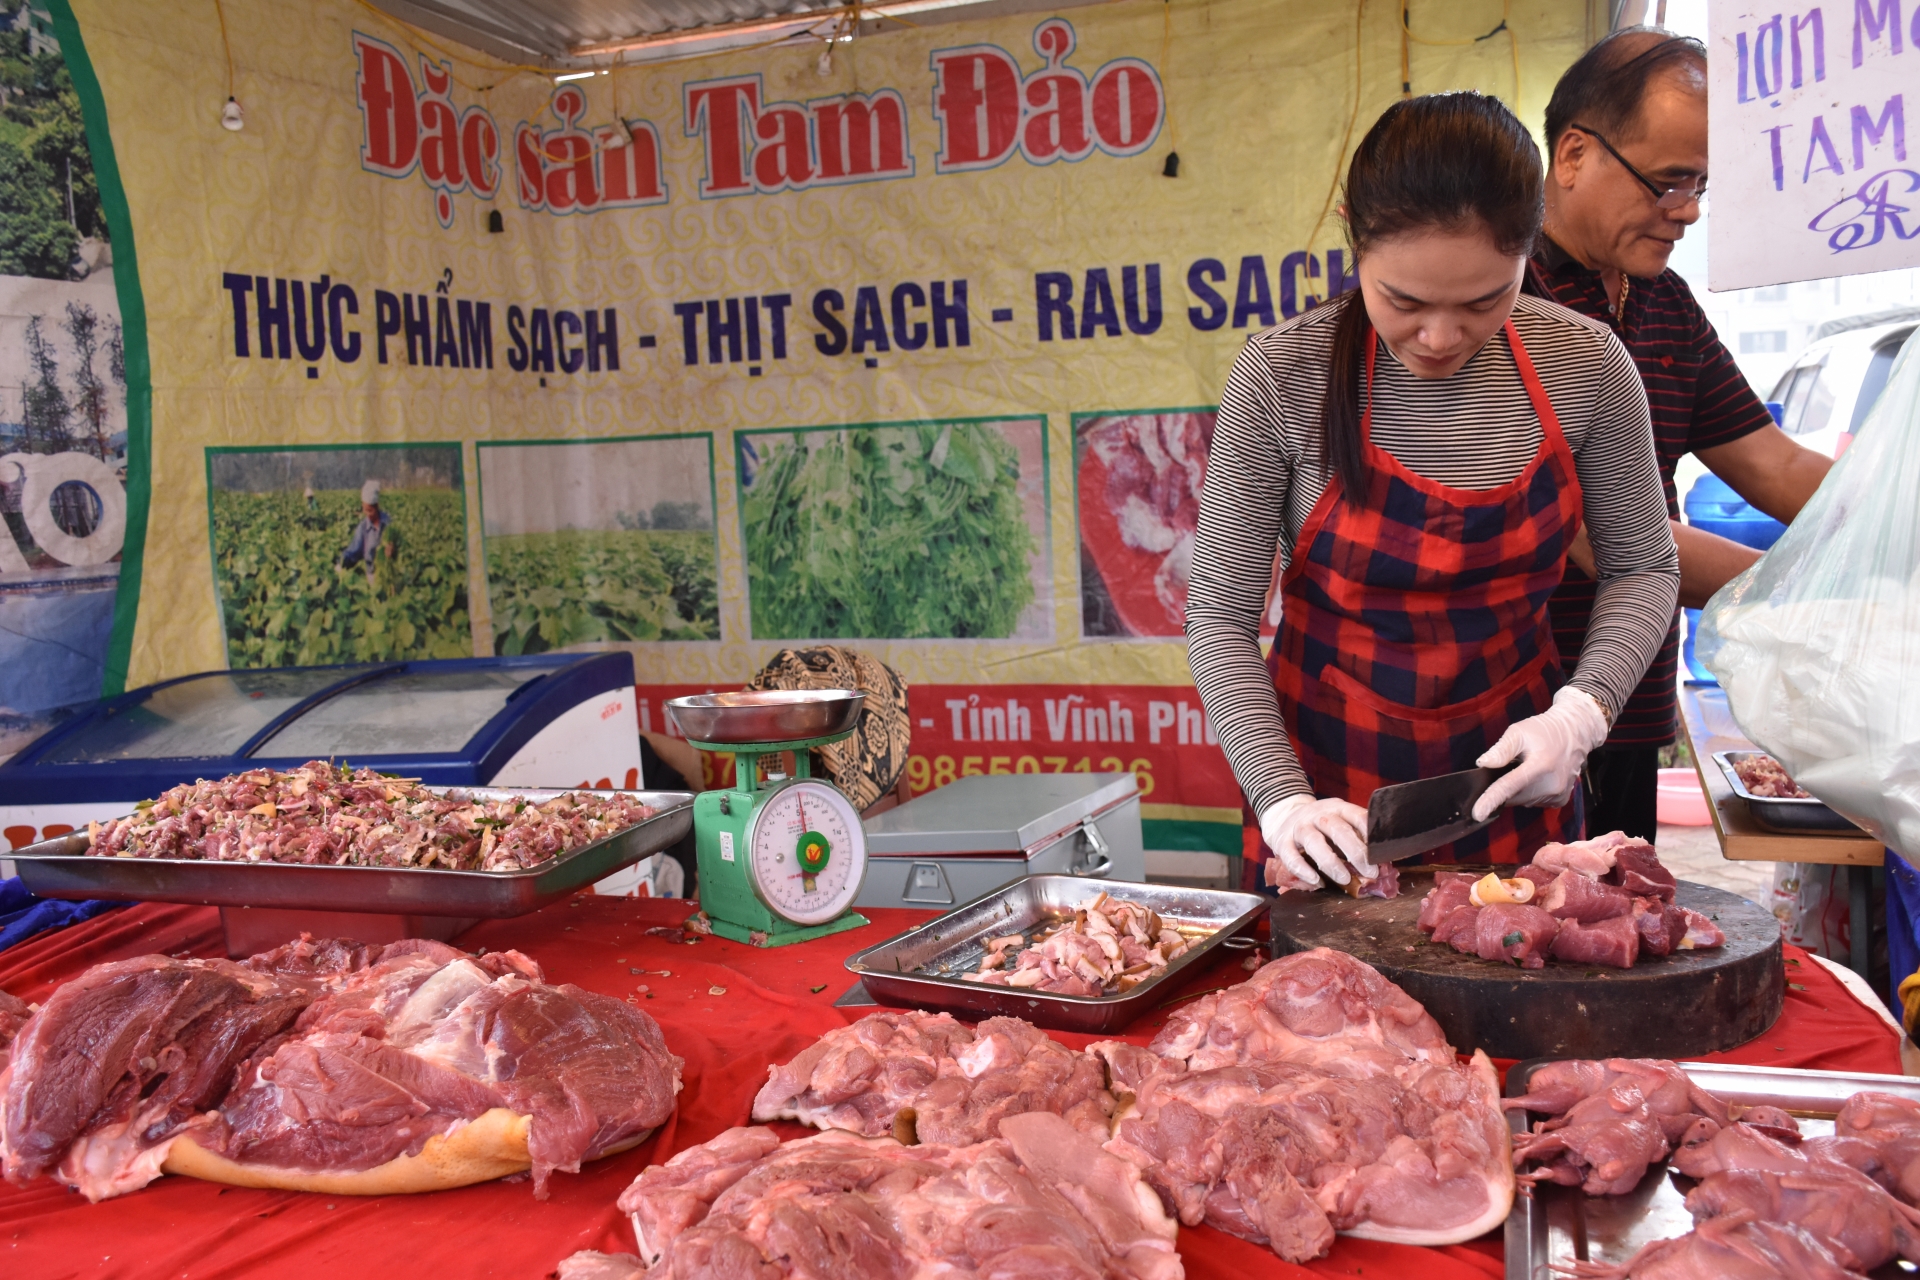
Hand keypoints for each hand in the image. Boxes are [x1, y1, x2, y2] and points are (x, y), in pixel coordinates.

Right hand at [1259, 793, 1372, 888]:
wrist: (1283, 814)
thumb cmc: (1320, 825)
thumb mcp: (1339, 822)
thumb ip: (1356, 837)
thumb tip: (1381, 863)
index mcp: (1337, 808)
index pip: (1357, 816)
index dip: (1370, 833)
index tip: (1382, 852)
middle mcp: (1318, 814)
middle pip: (1338, 830)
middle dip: (1356, 852)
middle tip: (1371, 872)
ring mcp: (1299, 827)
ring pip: (1314, 842)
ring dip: (1331, 862)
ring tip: (1345, 879)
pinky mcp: (1281, 841)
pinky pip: (1292, 857)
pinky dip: (1304, 870)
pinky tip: (1317, 882)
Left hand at [1471, 686, 1609, 820]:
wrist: (1574, 734)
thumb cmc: (1544, 731)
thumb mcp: (1519, 732)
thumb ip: (1501, 750)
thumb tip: (1483, 764)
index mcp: (1539, 766)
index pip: (1509, 787)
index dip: (1491, 800)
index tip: (1478, 814)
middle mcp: (1550, 785)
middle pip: (1513, 797)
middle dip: (1504, 787)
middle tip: (1511, 767)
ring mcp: (1557, 795)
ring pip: (1523, 801)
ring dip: (1517, 790)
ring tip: (1526, 769)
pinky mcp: (1560, 800)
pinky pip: (1534, 802)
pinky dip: (1529, 793)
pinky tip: (1536, 778)